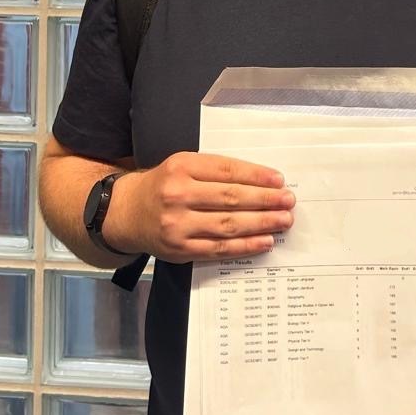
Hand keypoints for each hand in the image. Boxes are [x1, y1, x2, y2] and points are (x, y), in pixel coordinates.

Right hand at [106, 152, 294, 264]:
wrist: (127, 213)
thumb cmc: (164, 185)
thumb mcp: (182, 166)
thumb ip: (214, 171)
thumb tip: (261, 181)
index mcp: (181, 167)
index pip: (226, 170)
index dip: (256, 176)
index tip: (279, 181)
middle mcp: (177, 194)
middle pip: (230, 198)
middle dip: (264, 200)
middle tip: (288, 201)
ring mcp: (177, 224)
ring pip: (228, 224)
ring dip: (261, 223)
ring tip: (283, 221)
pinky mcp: (180, 249)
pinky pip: (219, 248)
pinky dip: (245, 246)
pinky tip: (265, 241)